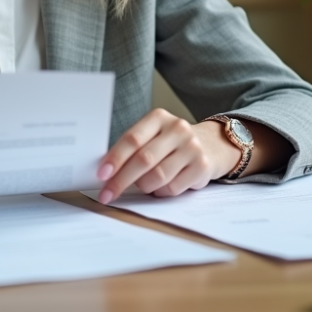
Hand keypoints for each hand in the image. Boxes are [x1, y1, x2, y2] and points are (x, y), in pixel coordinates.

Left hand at [94, 109, 240, 203]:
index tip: (102, 174)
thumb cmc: (170, 143)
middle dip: (122, 180)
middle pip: (144, 159)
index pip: (132, 139)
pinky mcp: (202, 166)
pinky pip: (172, 188)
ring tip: (142, 185)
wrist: (210, 144)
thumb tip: (106, 172)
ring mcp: (191, 147)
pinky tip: (161, 187)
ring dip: (144, 186)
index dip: (115, 158)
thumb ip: (133, 149)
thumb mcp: (152, 136)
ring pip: (158, 176)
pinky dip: (161, 192)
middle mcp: (177, 129)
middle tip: (108, 194)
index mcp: (158, 118)